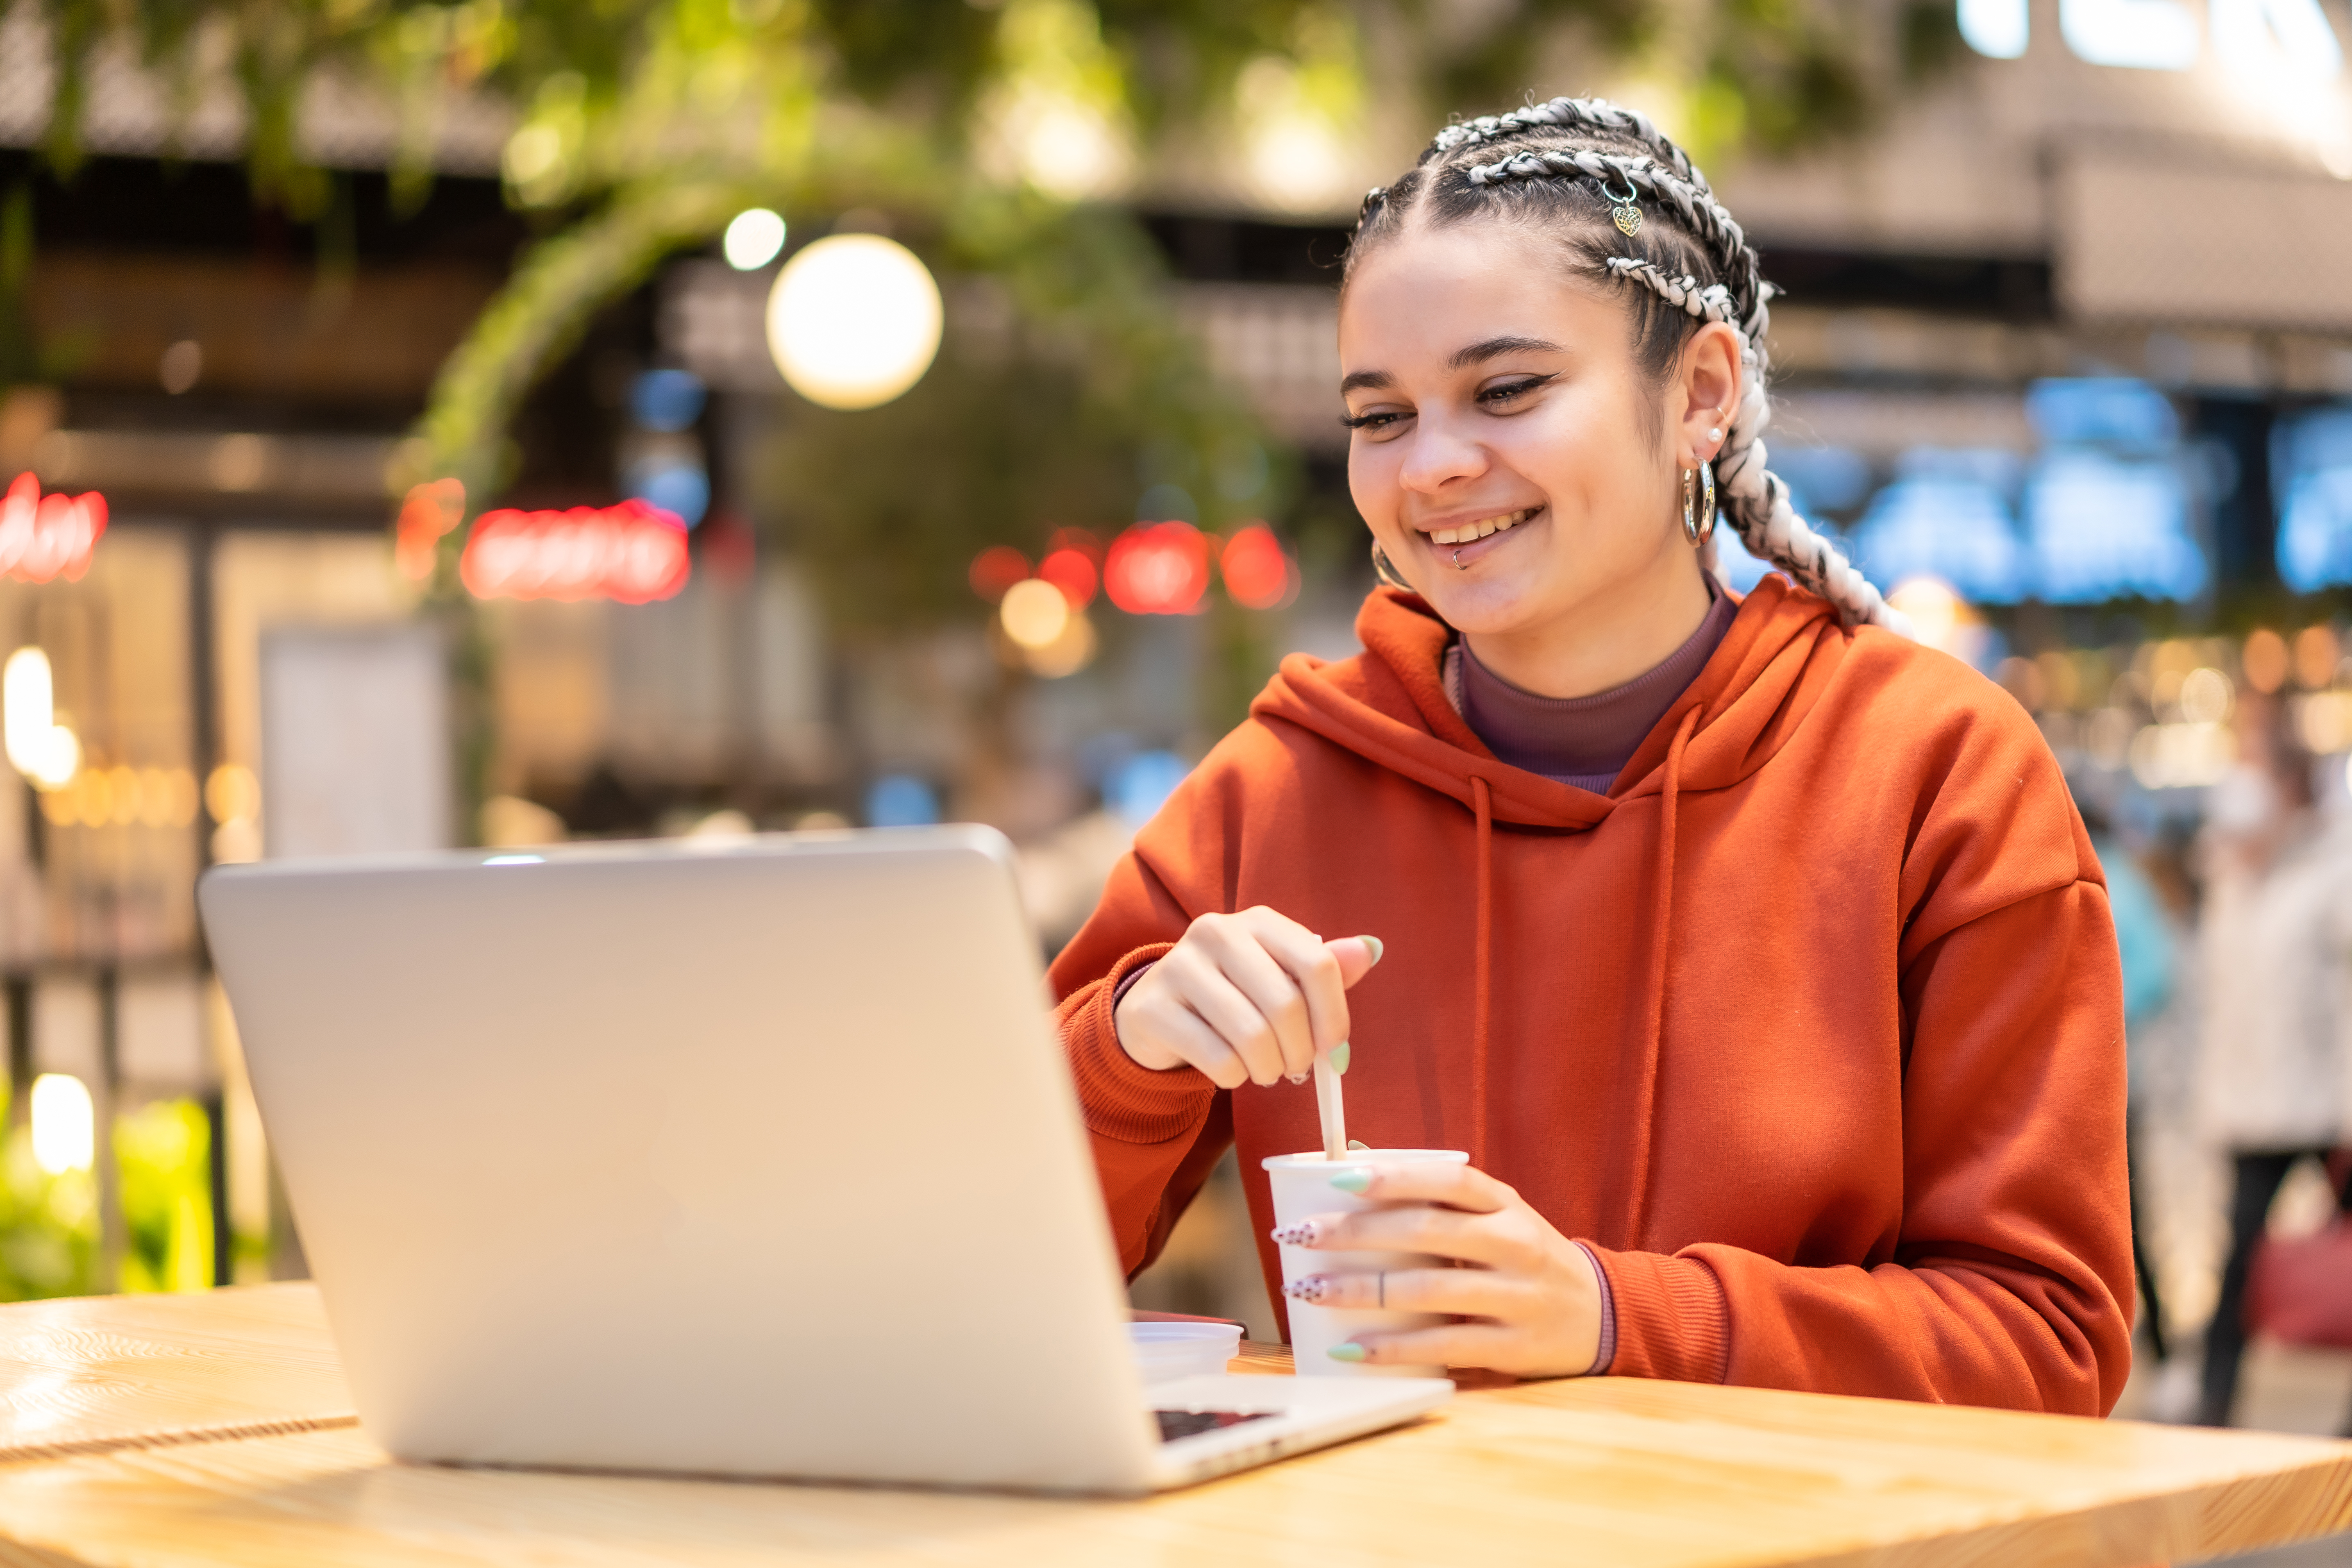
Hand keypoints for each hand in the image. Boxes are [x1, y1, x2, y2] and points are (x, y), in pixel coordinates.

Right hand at [1113, 908, 1380, 1087]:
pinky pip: (1217, 1058)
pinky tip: (1231, 1069)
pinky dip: (1235, 1077)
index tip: (1336, 1050)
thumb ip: (1321, 970)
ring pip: (1251, 1035)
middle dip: (1300, 1052)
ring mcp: (1179, 966)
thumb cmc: (1233, 995)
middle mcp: (1217, 932)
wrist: (1157, 1012)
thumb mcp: (1279, 978)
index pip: (1317, 963)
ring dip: (1269, 1069)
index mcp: (1258, 921)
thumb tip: (1371, 949)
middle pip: (1285, 1004)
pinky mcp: (1154, 1007)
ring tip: (1267, 1071)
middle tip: (1296, 1069)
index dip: (1334, 1015)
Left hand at [1277, 1161, 1603, 1377]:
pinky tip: (1352, 1347)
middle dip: (1355, 1233)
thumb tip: (1357, 1162)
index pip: (1448, 1180)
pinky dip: (1393, 1348)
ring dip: (1361, 1291)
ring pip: (1428, 1290)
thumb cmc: (1525, 1257)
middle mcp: (1514, 1244)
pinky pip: (1443, 1346)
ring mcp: (1516, 1297)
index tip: (1338, 1177)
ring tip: (1311, 1289)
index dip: (1393, 1177)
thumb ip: (1441, 1197)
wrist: (1600, 1313)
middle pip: (1426, 1231)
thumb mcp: (1498, 1215)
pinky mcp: (1514, 1347)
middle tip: (1300, 1234)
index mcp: (1505, 1204)